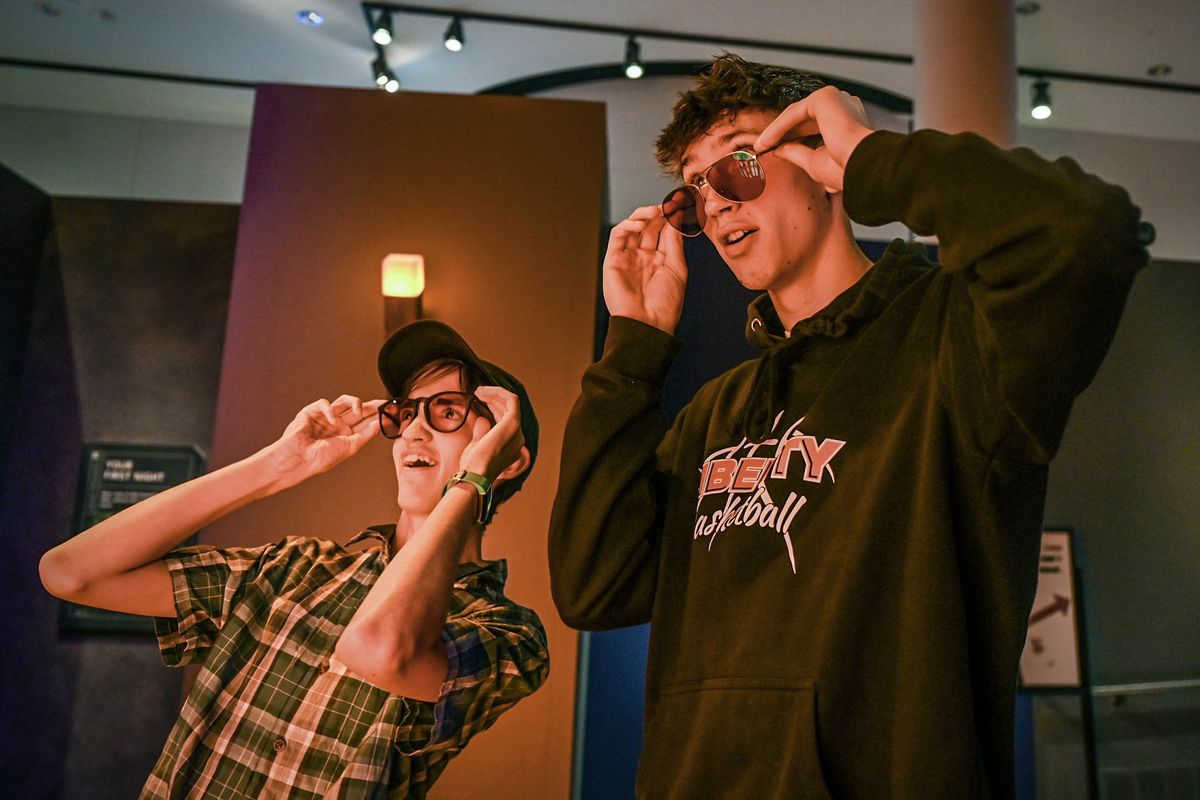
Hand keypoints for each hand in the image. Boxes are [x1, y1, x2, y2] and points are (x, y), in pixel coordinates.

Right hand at [270, 395, 383, 481]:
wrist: (298, 459)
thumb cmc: (322, 458)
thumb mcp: (350, 447)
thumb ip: (366, 434)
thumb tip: (381, 423)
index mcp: (345, 435)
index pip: (364, 422)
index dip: (377, 416)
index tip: (391, 411)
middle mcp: (337, 425)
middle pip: (357, 410)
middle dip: (371, 406)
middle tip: (384, 402)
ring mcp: (325, 417)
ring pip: (343, 401)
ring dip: (354, 402)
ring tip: (359, 410)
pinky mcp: (312, 412)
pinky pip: (325, 404)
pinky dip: (330, 411)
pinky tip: (332, 422)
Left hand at [458, 386, 526, 481]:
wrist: (476, 474)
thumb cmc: (473, 466)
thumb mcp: (477, 447)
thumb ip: (482, 433)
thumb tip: (483, 419)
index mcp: (511, 445)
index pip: (505, 420)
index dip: (494, 408)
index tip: (480, 400)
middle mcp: (518, 438)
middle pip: (508, 411)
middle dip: (494, 399)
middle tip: (478, 393)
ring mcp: (517, 431)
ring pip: (510, 404)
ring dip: (495, 394)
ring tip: (479, 390)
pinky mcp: (513, 423)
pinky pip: (511, 400)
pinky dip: (498, 392)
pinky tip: (484, 391)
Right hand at [603, 205, 687, 333]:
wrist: (648, 325)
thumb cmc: (665, 304)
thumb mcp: (676, 268)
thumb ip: (674, 242)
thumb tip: (676, 217)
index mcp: (659, 260)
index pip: (663, 232)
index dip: (671, 217)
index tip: (681, 205)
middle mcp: (643, 257)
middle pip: (649, 227)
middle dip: (659, 213)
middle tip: (669, 204)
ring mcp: (628, 258)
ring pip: (632, 227)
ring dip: (643, 215)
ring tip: (656, 211)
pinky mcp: (613, 260)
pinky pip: (618, 236)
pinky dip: (628, 225)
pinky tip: (641, 224)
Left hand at [753, 85, 873, 192]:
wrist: (863, 168)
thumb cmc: (847, 169)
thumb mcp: (814, 162)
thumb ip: (796, 152)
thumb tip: (777, 149)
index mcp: (847, 119)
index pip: (812, 125)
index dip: (791, 138)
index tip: (773, 151)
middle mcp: (843, 104)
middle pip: (802, 119)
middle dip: (780, 134)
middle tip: (762, 148)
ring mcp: (835, 98)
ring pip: (796, 115)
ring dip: (775, 131)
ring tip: (759, 147)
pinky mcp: (824, 97)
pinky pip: (794, 113)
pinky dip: (778, 128)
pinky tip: (764, 142)